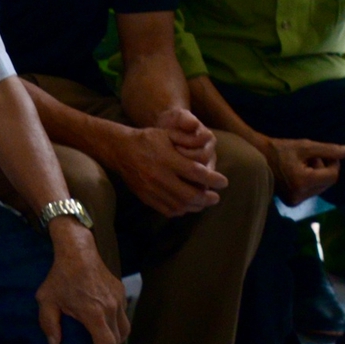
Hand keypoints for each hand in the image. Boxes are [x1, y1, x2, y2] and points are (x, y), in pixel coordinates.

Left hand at [35, 224, 127, 343]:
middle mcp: (111, 308)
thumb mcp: (46, 299)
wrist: (77, 250)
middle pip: (118, 340)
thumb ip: (48, 324)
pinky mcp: (121, 291)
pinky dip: (117, 324)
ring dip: (116, 339)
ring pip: (125, 328)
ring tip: (104, 343)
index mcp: (94, 313)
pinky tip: (105, 325)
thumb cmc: (60, 275)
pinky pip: (123, 314)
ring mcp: (118, 299)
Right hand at [109, 110, 226, 217]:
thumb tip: (208, 148)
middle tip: (216, 197)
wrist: (121, 150)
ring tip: (204, 202)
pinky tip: (188, 205)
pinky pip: (168, 210)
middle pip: (190, 195)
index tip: (223, 182)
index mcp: (166, 158)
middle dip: (207, 198)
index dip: (213, 179)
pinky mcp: (146, 197)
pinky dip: (182, 210)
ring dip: (196, 206)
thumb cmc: (148, 139)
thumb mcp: (168, 133)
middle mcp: (159, 176)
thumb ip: (188, 140)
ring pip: (180, 206)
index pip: (196, 172)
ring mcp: (152, 189)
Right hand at [263, 136, 344, 205]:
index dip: (333, 163)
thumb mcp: (305, 146)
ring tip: (301, 164)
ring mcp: (295, 200)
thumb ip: (329, 150)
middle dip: (323, 169)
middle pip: (327, 183)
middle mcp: (300, 195)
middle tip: (309, 157)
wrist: (255, 157)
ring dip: (317, 175)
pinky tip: (297, 172)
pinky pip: (311, 191)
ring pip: (320, 188)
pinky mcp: (292, 202)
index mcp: (303, 181)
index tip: (324, 153)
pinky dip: (310, 181)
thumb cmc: (279, 149)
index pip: (333, 175)